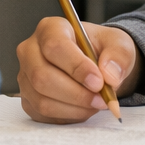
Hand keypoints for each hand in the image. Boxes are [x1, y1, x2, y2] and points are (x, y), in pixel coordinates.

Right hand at [18, 18, 141, 123]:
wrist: (96, 66)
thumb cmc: (102, 50)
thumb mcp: (119, 44)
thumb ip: (118, 55)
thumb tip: (109, 75)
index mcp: (50, 29)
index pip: (55, 46)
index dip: (77, 67)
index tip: (98, 81)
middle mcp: (30, 51)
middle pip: (43, 77)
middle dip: (77, 94)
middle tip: (102, 99)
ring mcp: (25, 77)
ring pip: (42, 100)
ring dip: (75, 108)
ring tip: (96, 103)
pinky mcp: (28, 99)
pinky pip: (43, 115)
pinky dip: (68, 116)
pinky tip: (83, 108)